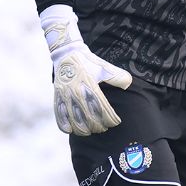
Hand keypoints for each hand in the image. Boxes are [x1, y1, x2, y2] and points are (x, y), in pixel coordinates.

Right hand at [40, 5, 131, 135]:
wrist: (66, 54)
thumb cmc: (88, 62)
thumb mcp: (104, 67)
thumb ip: (117, 76)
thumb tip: (128, 84)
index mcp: (89, 86)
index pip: (102, 110)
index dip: (111, 120)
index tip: (115, 122)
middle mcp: (76, 93)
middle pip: (90, 120)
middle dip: (99, 127)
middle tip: (104, 127)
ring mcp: (65, 98)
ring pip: (75, 122)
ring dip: (85, 130)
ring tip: (91, 131)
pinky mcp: (57, 99)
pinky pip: (60, 118)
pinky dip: (67, 127)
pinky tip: (73, 130)